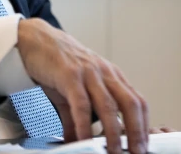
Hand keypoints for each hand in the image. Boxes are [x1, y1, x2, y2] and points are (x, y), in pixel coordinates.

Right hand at [17, 18, 148, 153]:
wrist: (36, 38)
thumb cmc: (57, 62)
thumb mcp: (73, 90)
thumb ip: (77, 117)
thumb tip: (77, 140)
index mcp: (111, 76)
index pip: (137, 101)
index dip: (144, 125)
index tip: (144, 145)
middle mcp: (104, 73)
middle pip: (131, 103)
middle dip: (137, 131)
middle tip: (138, 152)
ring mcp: (88, 73)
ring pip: (109, 105)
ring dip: (114, 132)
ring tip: (114, 151)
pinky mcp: (70, 74)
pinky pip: (81, 104)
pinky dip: (84, 124)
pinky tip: (84, 139)